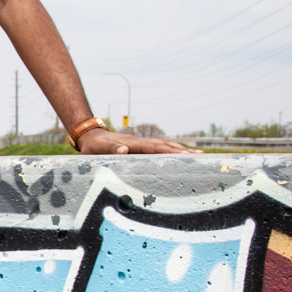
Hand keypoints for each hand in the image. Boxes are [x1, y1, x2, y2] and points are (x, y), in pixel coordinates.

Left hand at [75, 123, 194, 155]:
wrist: (90, 134)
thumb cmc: (92, 145)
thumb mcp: (97, 149)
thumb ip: (110, 149)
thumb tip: (124, 150)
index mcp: (133, 144)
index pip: (155, 148)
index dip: (171, 152)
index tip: (186, 155)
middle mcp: (140, 142)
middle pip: (165, 146)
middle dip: (183, 151)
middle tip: (201, 156)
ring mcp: (141, 143)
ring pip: (164, 146)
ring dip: (180, 149)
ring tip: (198, 154)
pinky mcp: (139, 146)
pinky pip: (159, 148)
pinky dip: (171, 150)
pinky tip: (180, 153)